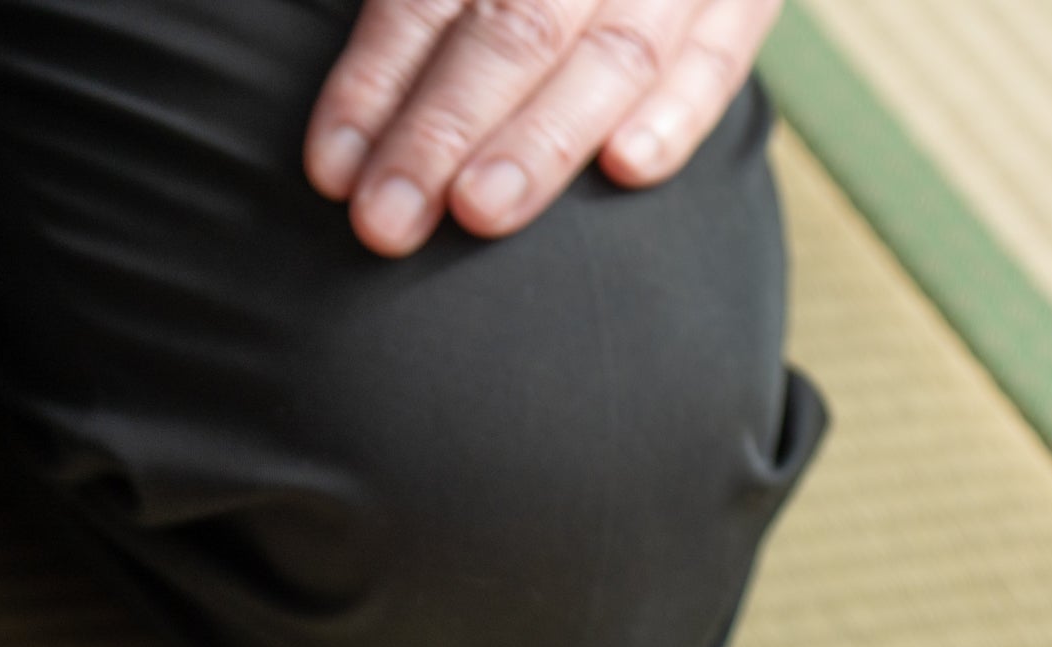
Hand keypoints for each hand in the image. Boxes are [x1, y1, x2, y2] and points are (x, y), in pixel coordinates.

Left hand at [306, 0, 782, 255]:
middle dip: (442, 130)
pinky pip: (719, 53)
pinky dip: (679, 112)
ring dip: (542, 139)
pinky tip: (627, 170)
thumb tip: (344, 132)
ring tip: (478, 213)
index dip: (378, 79)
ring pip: (614, 48)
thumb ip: (428, 18)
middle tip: (387, 220)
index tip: (332, 168)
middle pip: (516, 22)